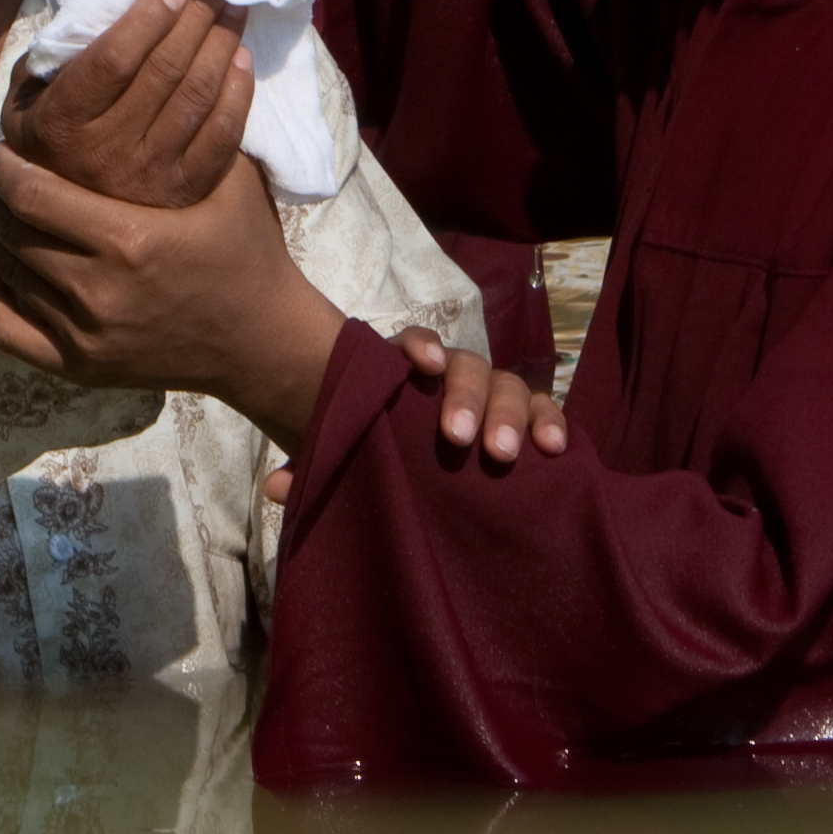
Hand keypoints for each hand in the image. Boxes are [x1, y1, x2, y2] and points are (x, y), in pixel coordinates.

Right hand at [0, 0, 253, 207]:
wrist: (61, 219)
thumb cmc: (46, 139)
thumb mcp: (27, 97)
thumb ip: (52, 57)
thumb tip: (103, 6)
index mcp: (61, 125)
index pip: (112, 61)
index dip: (148, 18)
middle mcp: (105, 154)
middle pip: (163, 72)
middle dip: (194, 19)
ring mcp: (148, 177)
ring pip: (196, 98)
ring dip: (221, 45)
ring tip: (232, 12)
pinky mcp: (184, 192)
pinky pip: (222, 137)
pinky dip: (239, 93)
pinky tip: (242, 60)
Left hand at [0, 146, 342, 446]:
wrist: (263, 337)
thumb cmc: (248, 247)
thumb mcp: (227, 178)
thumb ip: (196, 117)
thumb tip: (185, 31)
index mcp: (129, 240)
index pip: (32, 194)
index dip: (6, 167)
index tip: (3, 146)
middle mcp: (98, 292)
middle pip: (8, 232)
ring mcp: (85, 336)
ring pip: (3, 275)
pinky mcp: (80, 367)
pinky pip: (7, 329)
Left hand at [261, 326, 563, 502]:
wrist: (432, 482)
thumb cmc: (388, 462)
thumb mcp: (352, 465)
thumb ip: (320, 467)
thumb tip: (279, 487)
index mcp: (409, 379)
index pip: (413, 346)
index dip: (418, 347)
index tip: (419, 364)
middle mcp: (454, 379)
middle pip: (465, 366)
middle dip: (464, 396)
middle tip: (457, 439)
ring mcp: (494, 398)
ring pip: (508, 385)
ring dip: (508, 414)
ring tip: (501, 455)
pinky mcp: (529, 423)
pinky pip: (546, 411)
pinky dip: (552, 423)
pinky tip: (552, 449)